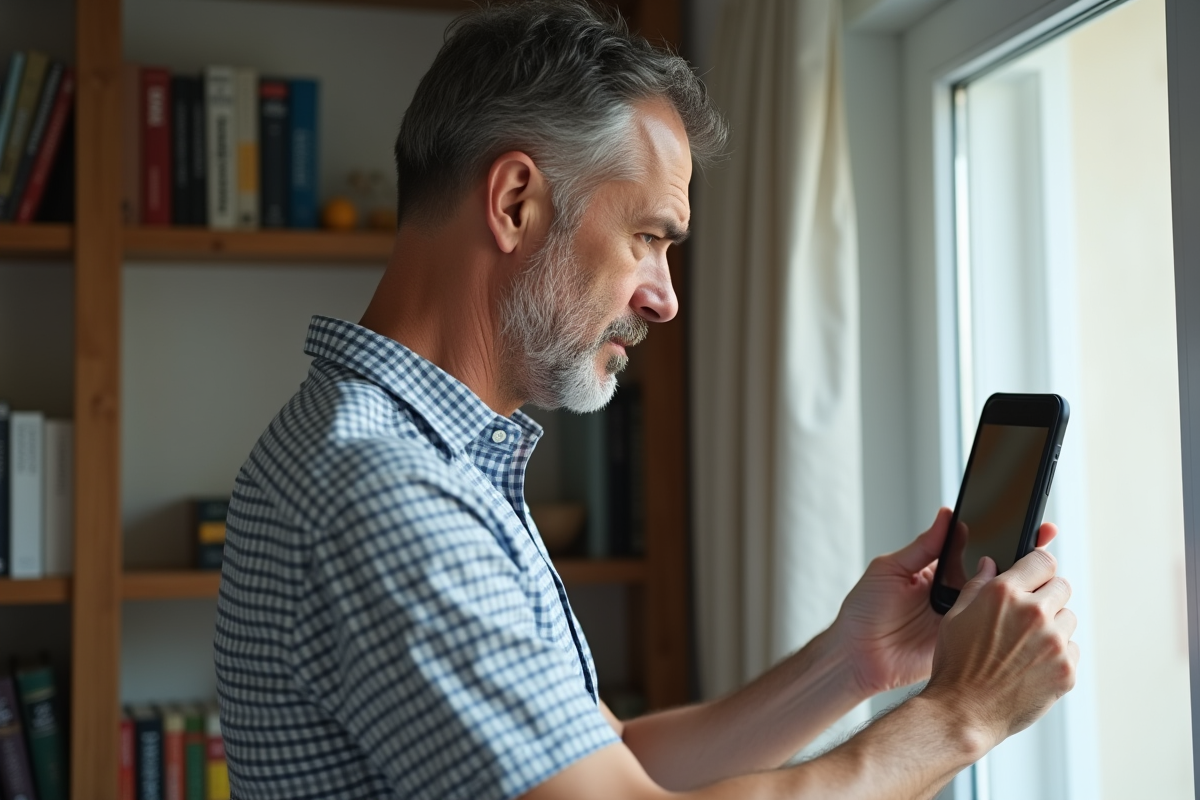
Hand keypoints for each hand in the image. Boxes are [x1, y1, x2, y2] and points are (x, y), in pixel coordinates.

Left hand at [831, 508, 1057, 697]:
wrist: (855, 656)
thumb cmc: (864, 610)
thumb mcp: (890, 569)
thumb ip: (922, 546)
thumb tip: (948, 514)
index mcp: (939, 570)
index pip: (977, 548)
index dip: (1005, 538)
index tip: (1033, 526)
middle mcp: (956, 593)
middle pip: (997, 575)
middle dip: (1025, 564)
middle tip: (1047, 551)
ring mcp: (964, 620)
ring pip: (1001, 605)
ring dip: (1022, 595)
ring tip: (1044, 580)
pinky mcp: (965, 644)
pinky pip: (993, 634)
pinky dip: (1011, 627)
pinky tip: (1027, 617)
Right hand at [922, 548, 1078, 749]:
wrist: (965, 711)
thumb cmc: (956, 665)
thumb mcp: (955, 616)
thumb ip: (977, 585)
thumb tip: (990, 564)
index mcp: (1004, 593)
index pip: (1043, 560)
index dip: (1039, 566)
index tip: (1037, 574)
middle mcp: (1034, 613)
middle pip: (1062, 586)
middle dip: (1047, 595)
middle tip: (1028, 613)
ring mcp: (1054, 642)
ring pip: (1069, 618)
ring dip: (1054, 625)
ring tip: (1027, 644)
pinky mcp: (1067, 669)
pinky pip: (1072, 649)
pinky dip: (1058, 654)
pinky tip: (1032, 664)